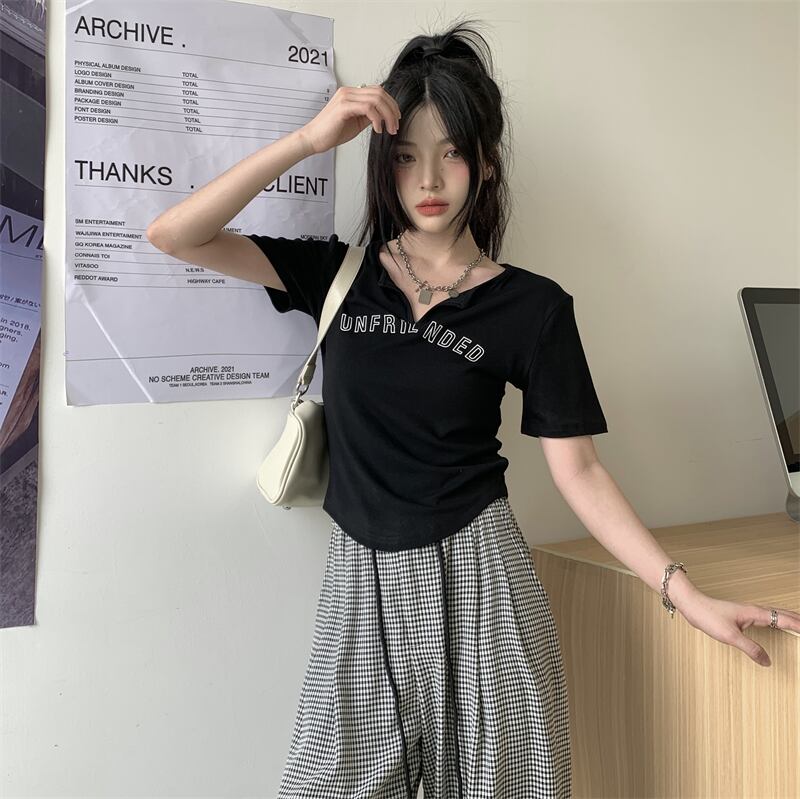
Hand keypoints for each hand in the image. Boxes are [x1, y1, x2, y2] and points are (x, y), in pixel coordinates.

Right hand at [300, 84, 401, 154]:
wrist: (313, 139)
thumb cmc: (331, 133)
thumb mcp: (356, 123)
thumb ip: (368, 116)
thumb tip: (383, 116)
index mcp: (351, 94)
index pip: (377, 91)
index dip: (391, 104)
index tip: (396, 119)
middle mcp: (349, 92)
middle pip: (380, 93)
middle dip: (392, 110)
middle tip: (395, 126)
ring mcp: (346, 97)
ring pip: (376, 99)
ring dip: (387, 115)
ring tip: (389, 129)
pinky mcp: (344, 107)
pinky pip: (368, 108)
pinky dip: (377, 119)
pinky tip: (377, 130)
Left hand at [677, 592, 799, 666]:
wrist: (692, 605)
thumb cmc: (708, 616)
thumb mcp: (730, 637)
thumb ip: (750, 649)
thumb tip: (767, 661)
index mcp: (756, 613)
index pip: (785, 619)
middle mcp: (755, 610)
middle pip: (784, 614)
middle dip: (799, 620)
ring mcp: (749, 611)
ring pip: (776, 614)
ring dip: (790, 619)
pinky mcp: (743, 615)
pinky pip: (767, 617)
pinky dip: (778, 620)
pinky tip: (776, 625)